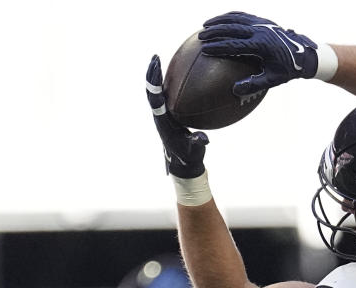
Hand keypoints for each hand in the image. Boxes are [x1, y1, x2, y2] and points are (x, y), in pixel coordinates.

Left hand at [145, 55, 207, 178]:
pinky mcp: (169, 114)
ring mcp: (163, 114)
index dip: (154, 84)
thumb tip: (203, 138)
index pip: (155, 100)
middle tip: (155, 58)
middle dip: (152, 74)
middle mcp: (160, 116)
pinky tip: (178, 73)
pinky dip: (168, 83)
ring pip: (157, 92)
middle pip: (152, 91)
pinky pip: (166, 96)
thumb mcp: (194, 150)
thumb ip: (197, 143)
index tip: (155, 70)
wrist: (183, 163)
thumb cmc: (189, 156)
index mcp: (163, 121)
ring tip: (159, 60)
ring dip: (157, 77)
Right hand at [199, 12, 320, 95]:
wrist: (305, 52)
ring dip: (219, 21)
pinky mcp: (263, 20)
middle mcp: (261, 31)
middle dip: (215, 32)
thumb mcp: (273, 80)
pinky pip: (243, 15)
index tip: (205, 49)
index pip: (235, 45)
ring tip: (205, 26)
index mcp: (262, 46)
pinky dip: (229, 16)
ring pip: (236, 18)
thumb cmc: (287, 70)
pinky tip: (219, 20)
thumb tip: (235, 91)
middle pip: (232, 28)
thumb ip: (254, 84)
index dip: (219, 46)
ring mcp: (262, 23)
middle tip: (200, 37)